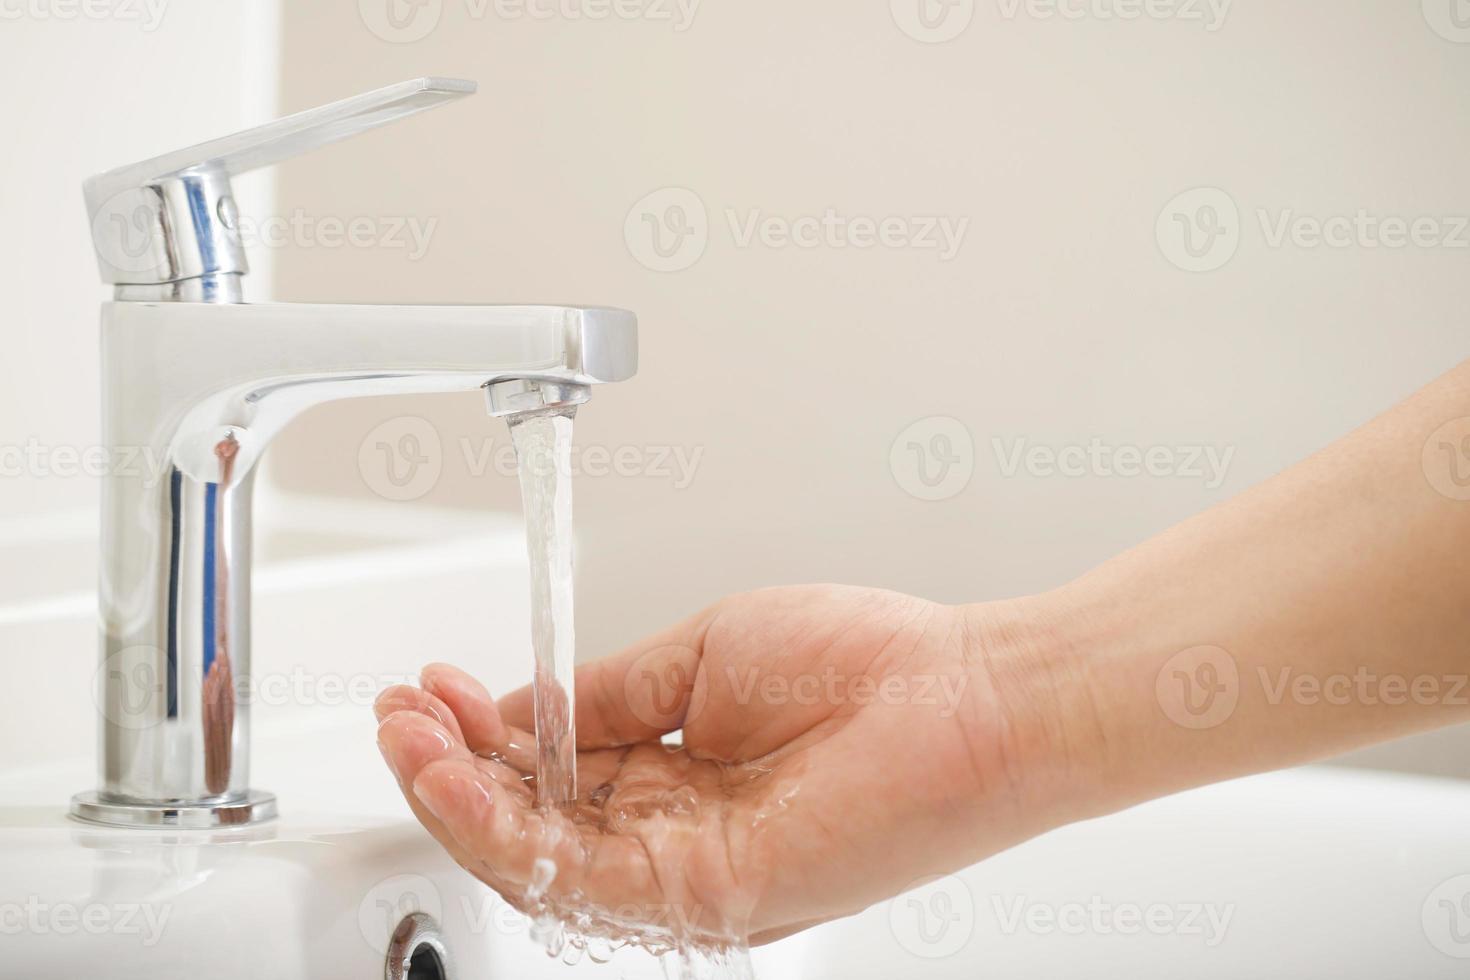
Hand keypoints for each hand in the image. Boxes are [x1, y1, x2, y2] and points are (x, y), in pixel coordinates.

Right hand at [374, 585, 1064, 947]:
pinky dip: (508, 830)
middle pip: (533, 821)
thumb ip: (610, 692)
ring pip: (541, 859)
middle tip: (399, 713)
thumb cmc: (868, 665)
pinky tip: (458, 776)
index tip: (434, 687)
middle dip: (452, 768)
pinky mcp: (705, 895)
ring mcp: (686, 871)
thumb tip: (524, 704)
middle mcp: (673, 832)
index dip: (482, 734)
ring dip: (459, 800)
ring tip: (407, 737)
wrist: (964, 695)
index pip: (552, 770)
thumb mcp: (705, 655)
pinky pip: (582, 879)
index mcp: (676, 772)